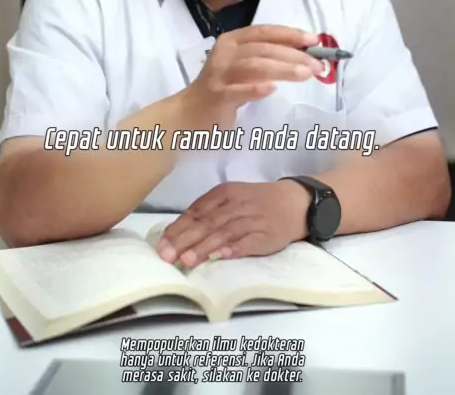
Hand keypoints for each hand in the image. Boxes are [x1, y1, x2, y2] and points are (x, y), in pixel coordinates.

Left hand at [156, 181, 310, 266]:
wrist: (294, 201)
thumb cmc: (255, 202)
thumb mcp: (230, 199)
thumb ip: (207, 213)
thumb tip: (177, 233)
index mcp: (223, 193)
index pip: (195, 212)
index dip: (177, 229)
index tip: (161, 245)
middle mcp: (235, 204)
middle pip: (206, 223)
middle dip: (184, 240)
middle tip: (167, 256)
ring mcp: (251, 219)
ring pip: (223, 233)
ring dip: (204, 247)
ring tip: (187, 261)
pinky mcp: (266, 234)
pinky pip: (248, 242)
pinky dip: (233, 249)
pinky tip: (220, 258)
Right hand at [187, 25, 324, 121]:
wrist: (187, 115)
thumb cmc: (221, 89)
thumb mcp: (242, 67)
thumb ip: (266, 58)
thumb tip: (305, 54)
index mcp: (232, 41)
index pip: (264, 31)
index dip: (290, 34)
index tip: (314, 40)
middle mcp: (224, 53)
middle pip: (262, 48)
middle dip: (293, 54)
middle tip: (317, 65)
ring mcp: (219, 74)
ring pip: (254, 66)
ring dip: (282, 68)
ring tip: (305, 74)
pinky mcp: (216, 96)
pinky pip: (238, 91)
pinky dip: (255, 89)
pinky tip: (272, 89)